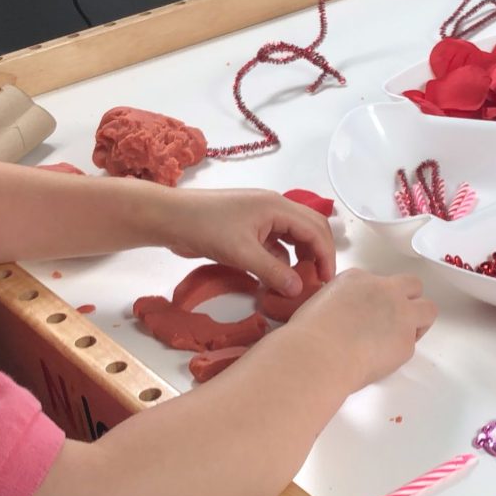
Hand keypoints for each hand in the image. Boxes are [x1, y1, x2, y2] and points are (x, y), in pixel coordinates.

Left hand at [163, 189, 333, 295]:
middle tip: (317, 281)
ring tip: (298, 282)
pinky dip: (280, 259)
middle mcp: (275, 208)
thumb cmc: (205, 228)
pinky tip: (275, 278)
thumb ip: (273, 271)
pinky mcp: (249, 228)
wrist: (169, 217)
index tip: (326, 281)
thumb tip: (298, 289)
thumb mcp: (242, 253)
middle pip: (310, 229)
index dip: (326, 255)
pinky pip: (275, 243)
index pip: (316, 229)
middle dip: (318, 254)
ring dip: (299, 258)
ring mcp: (262, 218)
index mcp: (278, 206)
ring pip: (293, 237)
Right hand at [288, 269, 437, 388]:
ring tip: (398, 338)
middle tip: (395, 320)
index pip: (379, 282)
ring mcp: (400, 314)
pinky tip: (381, 360)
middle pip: (413, 285)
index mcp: (358, 278)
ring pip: (428, 309)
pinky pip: (412, 345)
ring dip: (418, 321)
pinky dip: (400, 352)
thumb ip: (341, 302)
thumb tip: (347, 317)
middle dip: (409, 300)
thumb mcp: (319, 302)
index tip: (369, 313)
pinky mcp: (406, 342)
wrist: (318, 354)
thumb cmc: (307, 334)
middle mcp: (384, 290)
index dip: (378, 299)